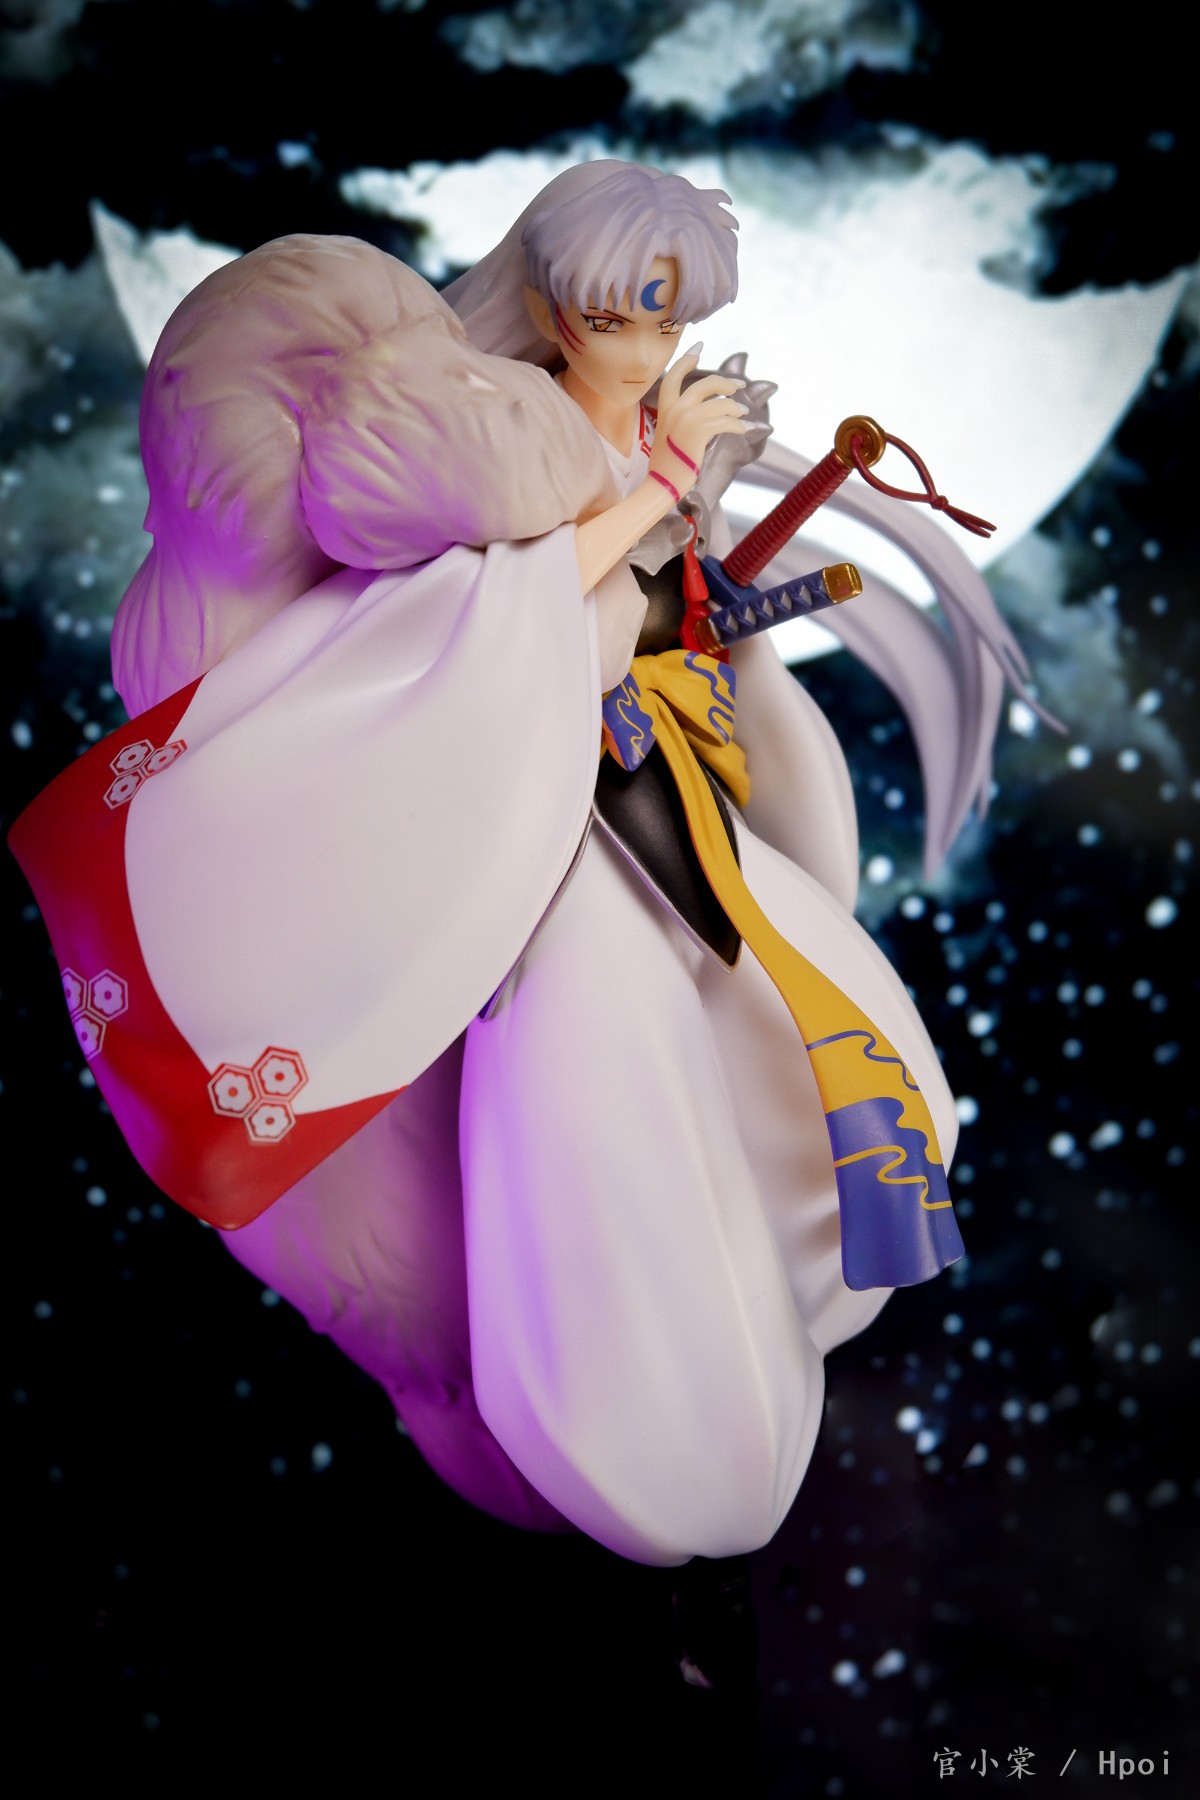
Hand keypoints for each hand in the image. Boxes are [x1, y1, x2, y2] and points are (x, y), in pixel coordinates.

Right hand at [647, 345, 747, 499]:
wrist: (662, 484)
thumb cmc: (667, 464)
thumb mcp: (669, 432)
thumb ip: (682, 416)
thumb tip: (706, 407)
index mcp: (665, 407)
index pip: (675, 375)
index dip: (688, 358)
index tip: (700, 347)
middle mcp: (675, 408)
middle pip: (705, 384)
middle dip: (726, 383)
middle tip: (739, 386)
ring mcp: (687, 418)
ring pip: (721, 404)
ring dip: (736, 409)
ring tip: (744, 415)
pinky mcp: (699, 432)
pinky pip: (726, 422)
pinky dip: (738, 425)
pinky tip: (743, 429)